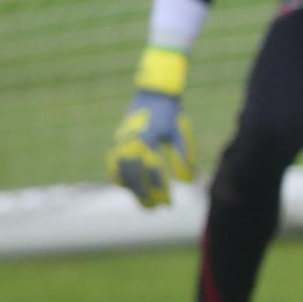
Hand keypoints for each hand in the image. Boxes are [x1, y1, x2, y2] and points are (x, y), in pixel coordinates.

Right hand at [108, 90, 195, 207]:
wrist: (154, 92)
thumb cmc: (171, 113)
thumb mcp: (180, 132)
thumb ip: (183, 155)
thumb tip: (187, 180)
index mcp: (149, 138)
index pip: (153, 170)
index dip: (160, 189)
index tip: (168, 203)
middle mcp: (132, 141)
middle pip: (134, 174)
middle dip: (143, 194)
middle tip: (154, 208)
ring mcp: (123, 140)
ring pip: (122, 170)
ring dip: (132, 188)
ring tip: (143, 202)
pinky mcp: (119, 140)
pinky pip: (115, 162)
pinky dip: (119, 176)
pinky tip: (128, 188)